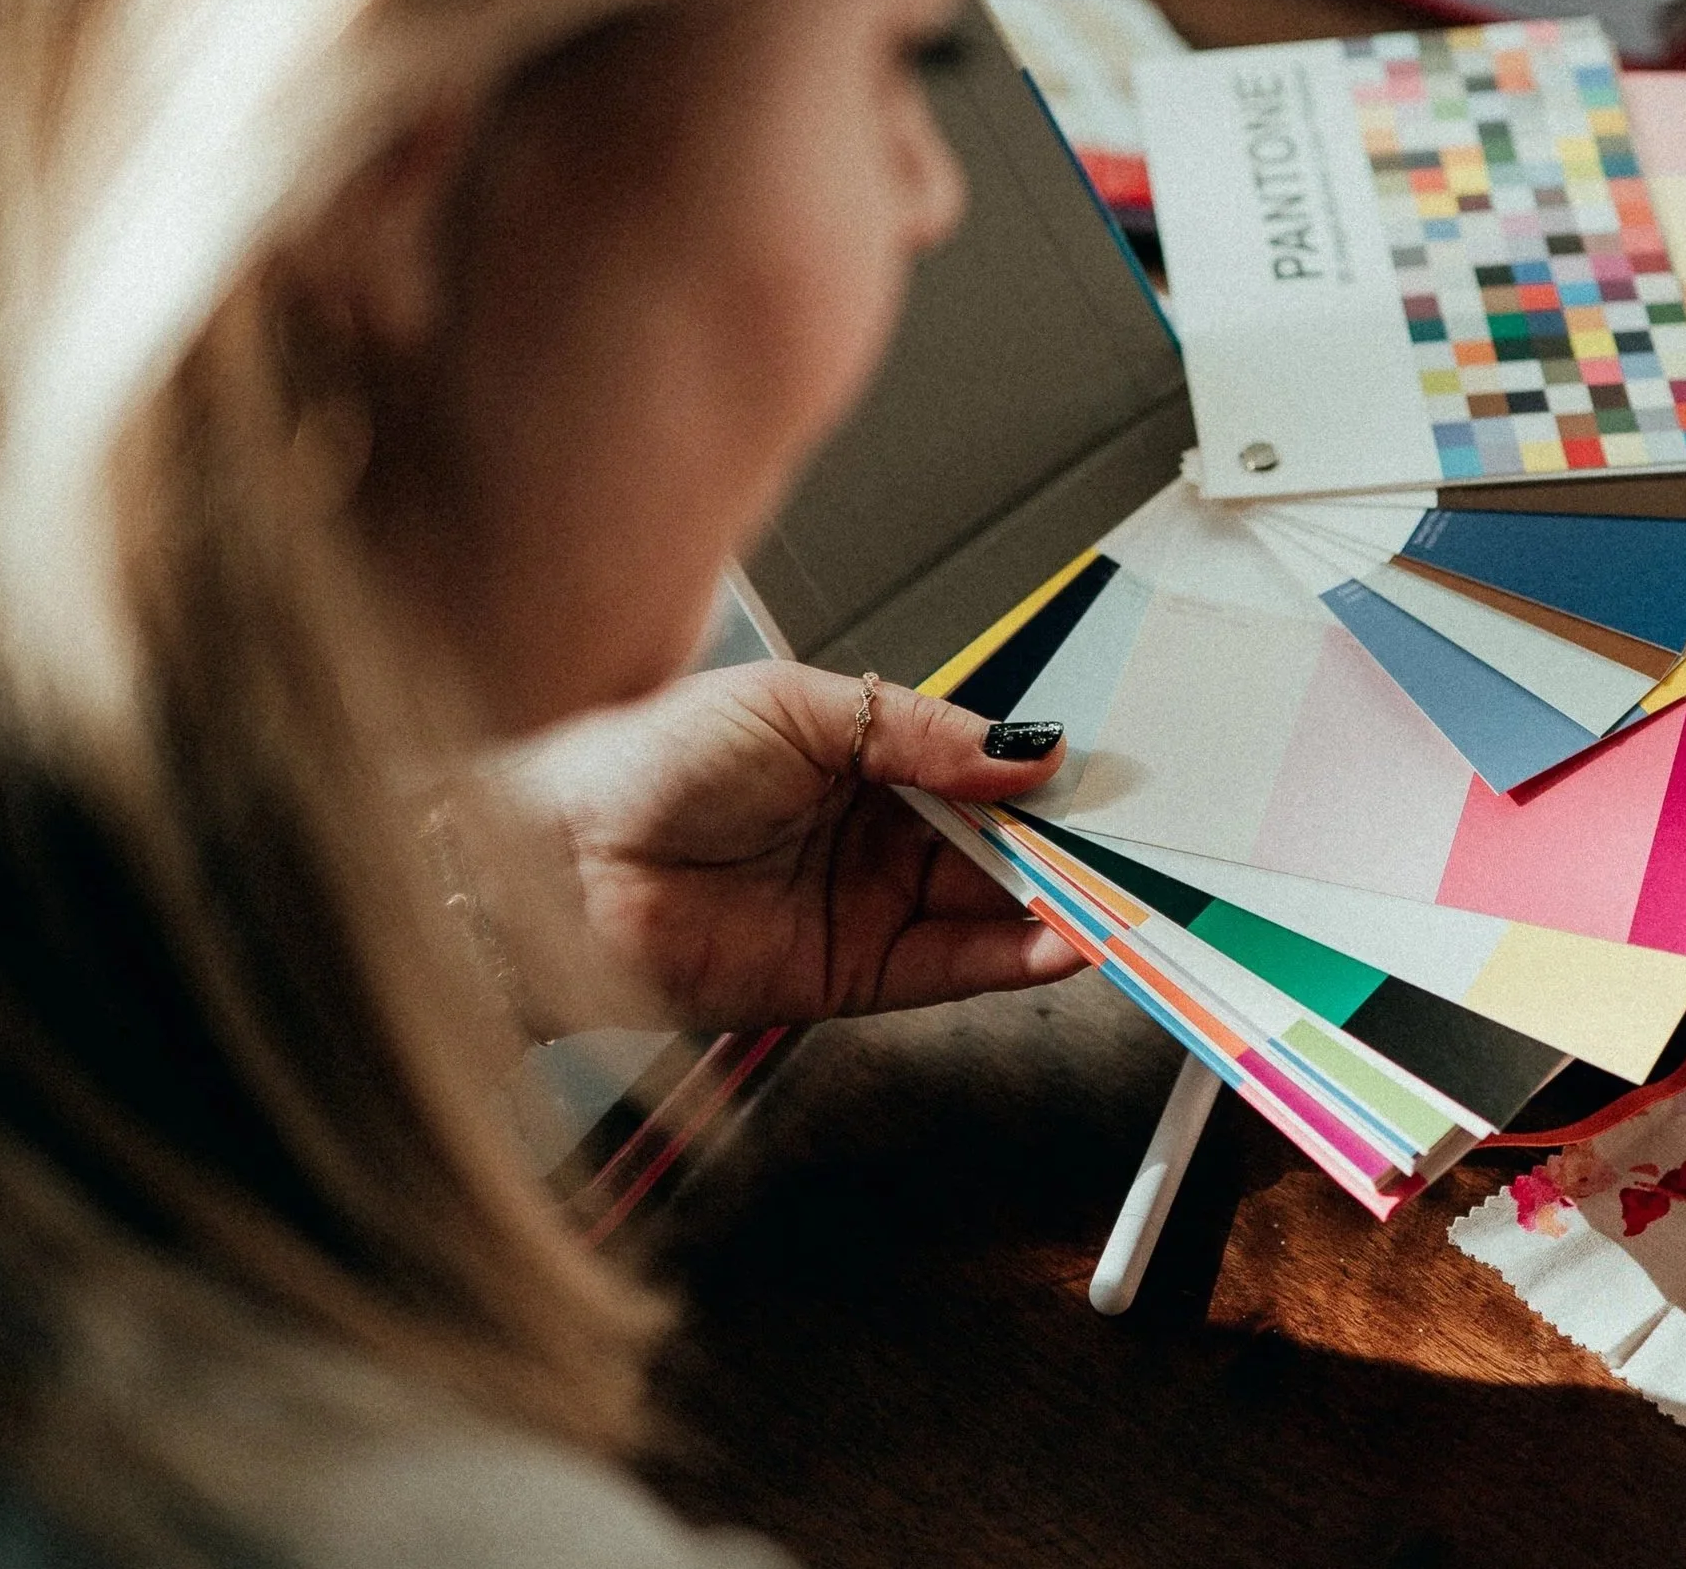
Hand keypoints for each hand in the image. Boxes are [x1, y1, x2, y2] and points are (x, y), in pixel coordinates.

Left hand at [478, 662, 1084, 1033]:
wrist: (554, 864)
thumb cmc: (647, 761)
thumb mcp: (800, 708)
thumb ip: (921, 732)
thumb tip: (1023, 747)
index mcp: (862, 749)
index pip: (977, 765)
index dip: (1036, 774)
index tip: (1100, 777)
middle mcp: (872, 829)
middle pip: (996, 841)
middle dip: (1063, 843)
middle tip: (1130, 842)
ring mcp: (867, 904)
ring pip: (989, 908)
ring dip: (1055, 905)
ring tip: (1115, 896)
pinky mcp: (852, 976)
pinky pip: (952, 969)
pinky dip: (1015, 959)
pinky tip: (1062, 938)